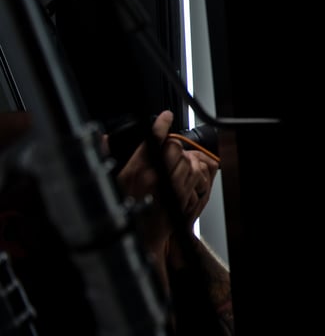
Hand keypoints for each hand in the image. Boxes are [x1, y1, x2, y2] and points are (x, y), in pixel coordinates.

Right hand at [115, 111, 218, 252]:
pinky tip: (179, 176)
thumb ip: (105, 156)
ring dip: (180, 159)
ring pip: (185, 159)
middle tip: (165, 150)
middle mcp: (154, 176)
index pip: (152, 139)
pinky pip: (192, 174)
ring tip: (171, 165)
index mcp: (134, 171)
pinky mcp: (181, 194)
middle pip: (172, 146)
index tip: (166, 116)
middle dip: (170, 145)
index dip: (161, 124)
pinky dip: (189, 171)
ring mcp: (170, 186)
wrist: (139, 237)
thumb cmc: (122, 211)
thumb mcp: (109, 182)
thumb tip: (102, 137)